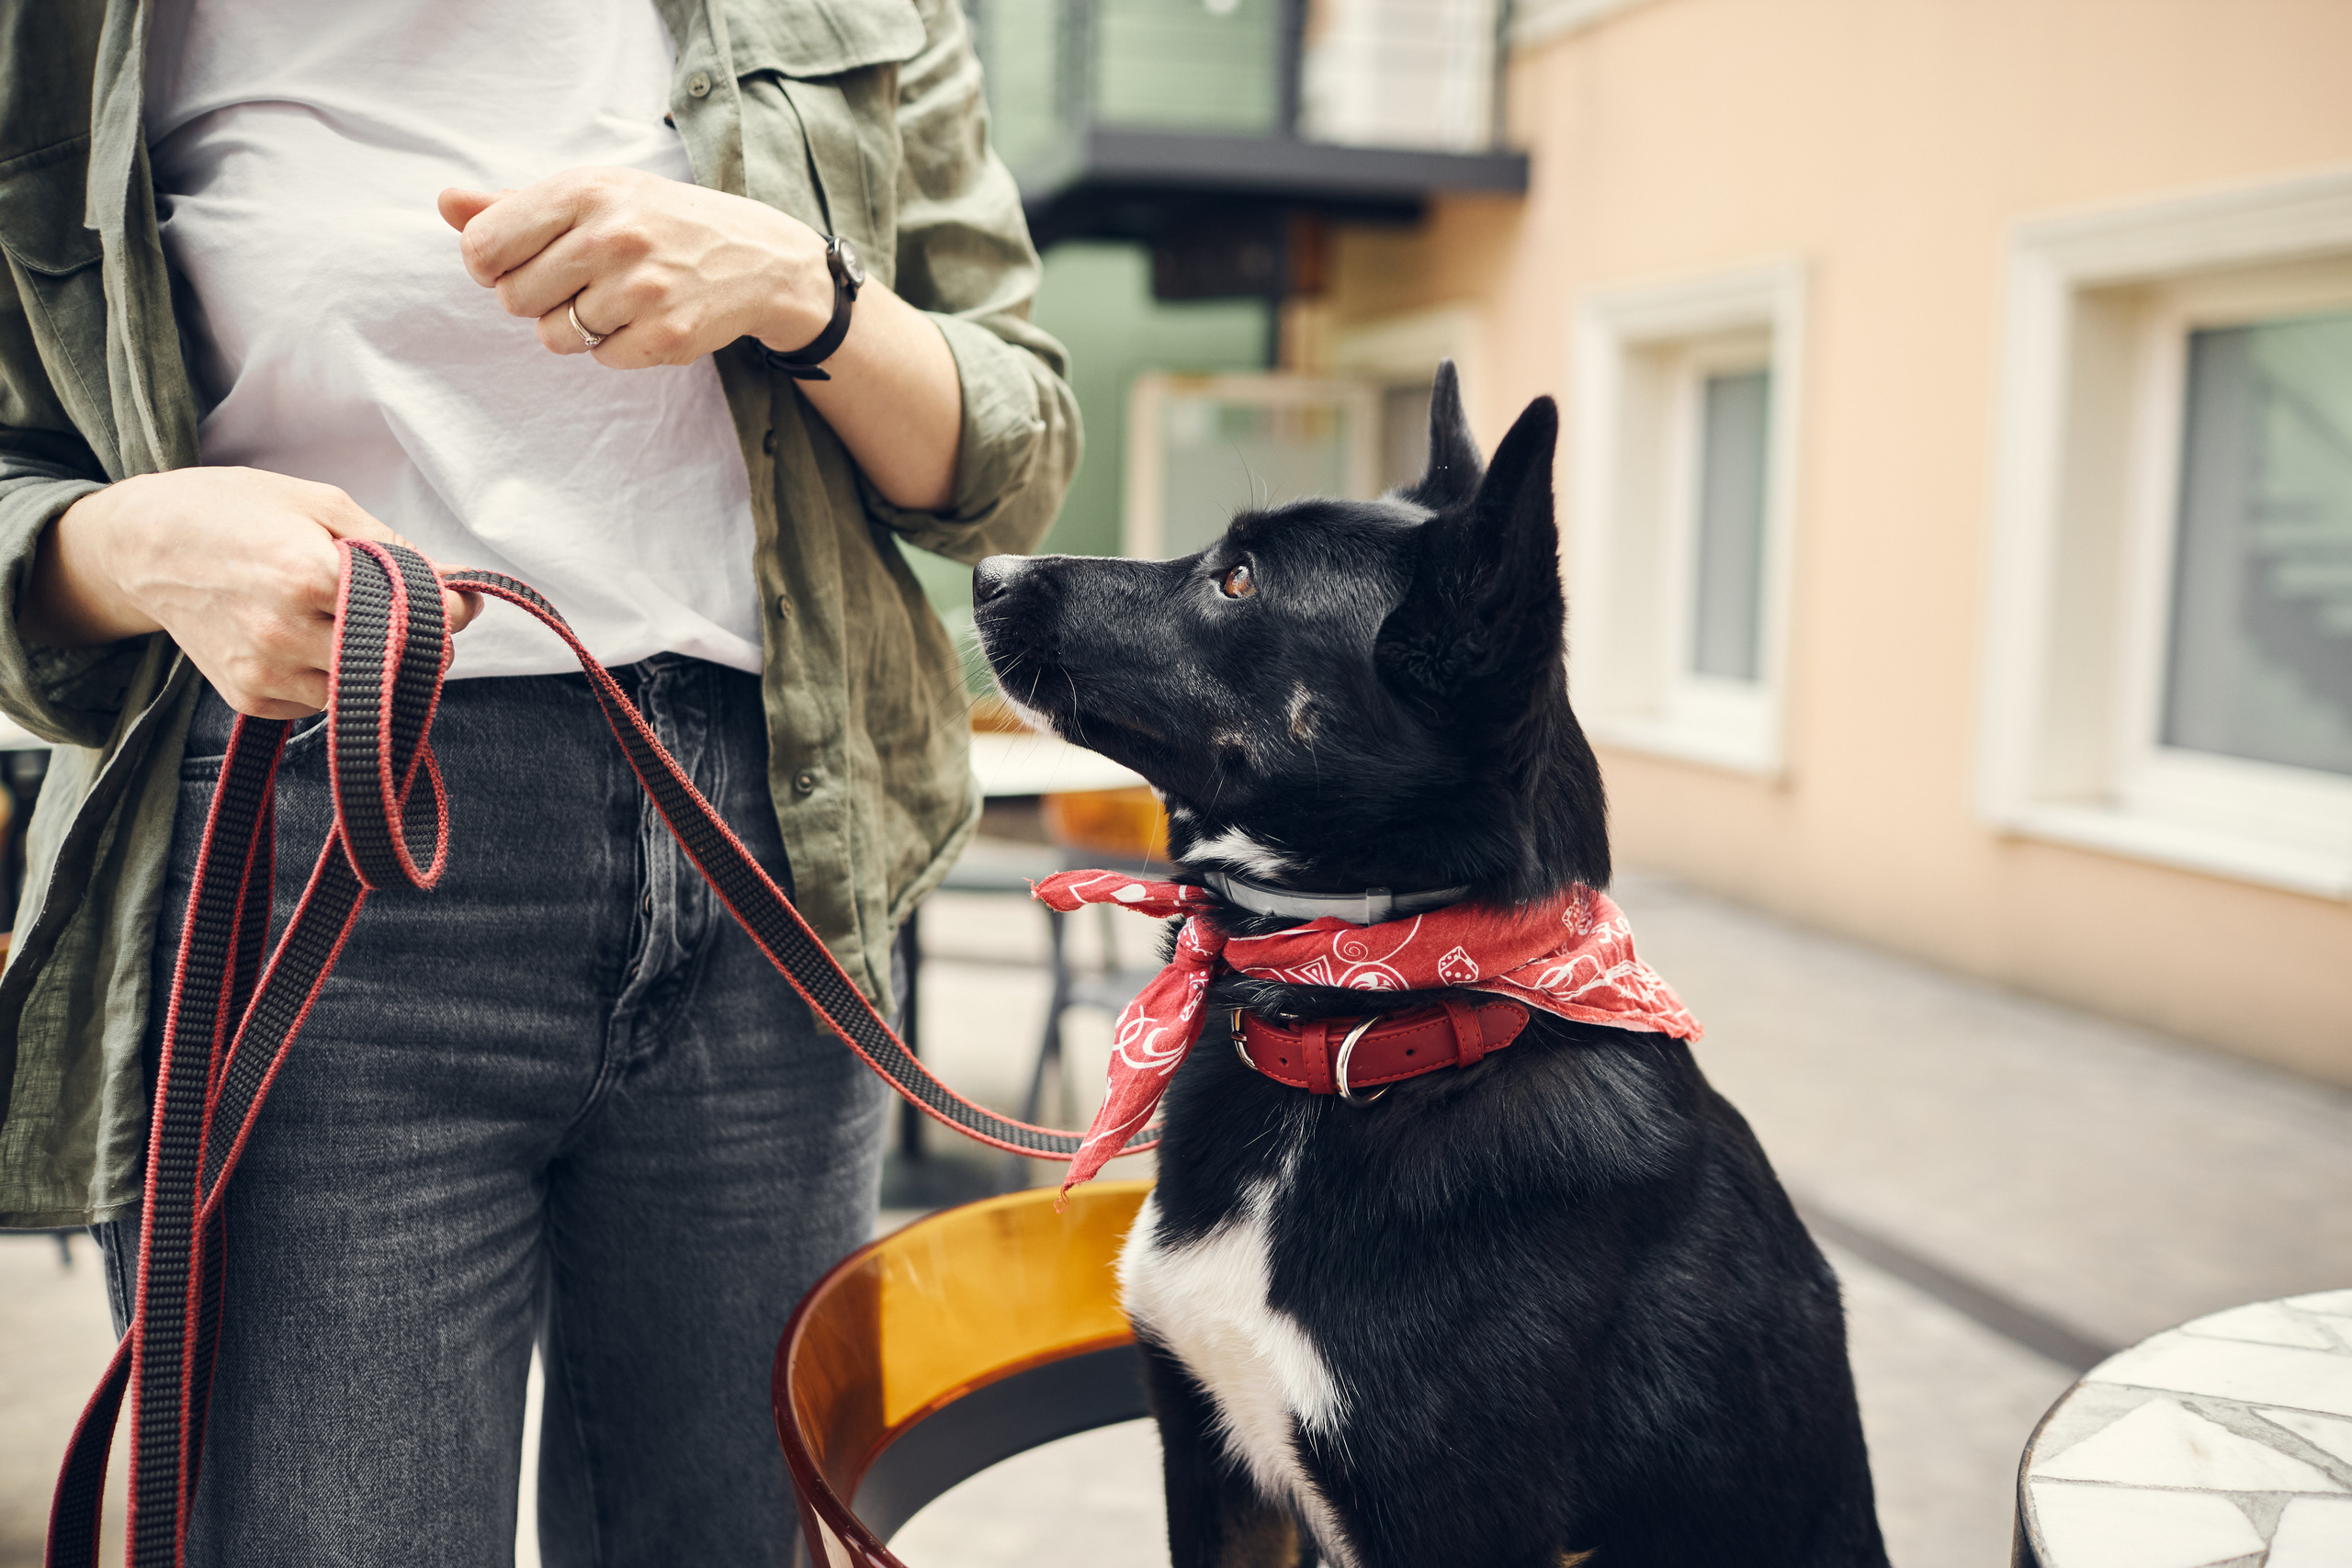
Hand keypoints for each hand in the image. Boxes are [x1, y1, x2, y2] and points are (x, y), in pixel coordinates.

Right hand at [22, 469, 481, 719]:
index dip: (446, 608)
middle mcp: (284, 634)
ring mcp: (264, 673)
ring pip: (363, 690)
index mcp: (308, 576)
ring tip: (346, 619)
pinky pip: (321, 703)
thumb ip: (395, 550)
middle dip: (418, 638)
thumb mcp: (321, 504)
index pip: (417, 616)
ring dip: (375, 664)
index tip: (453, 598)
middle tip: (406, 610)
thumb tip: (460, 588)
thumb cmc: (235, 510)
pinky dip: (332, 678)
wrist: (143, 545)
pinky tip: (310, 640)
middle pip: (397, 660)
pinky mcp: (250, 699)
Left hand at [439, 171, 834, 367]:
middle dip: (535, 298)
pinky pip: (599, 358)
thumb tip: (445, 203)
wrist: (756, 257)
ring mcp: (640, 288)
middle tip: (577, 282)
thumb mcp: (592, 196)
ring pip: (553, 335)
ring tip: (613, 301)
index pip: (483, 247)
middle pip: (512, 298)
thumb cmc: (657, 222)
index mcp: (583, 191)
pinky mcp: (664, 334)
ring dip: (574, 327)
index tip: (519, 262)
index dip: (490, 265)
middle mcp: (610, 236)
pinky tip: (644, 319)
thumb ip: (514, 205)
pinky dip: (615, 346)